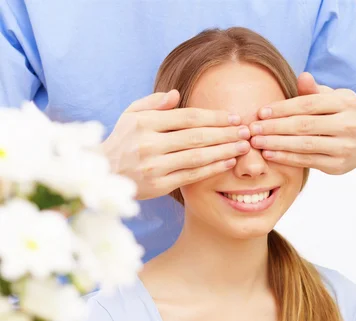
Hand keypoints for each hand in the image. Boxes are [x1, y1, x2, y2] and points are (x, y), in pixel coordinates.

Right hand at [101, 90, 250, 199]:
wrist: (104, 173)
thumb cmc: (122, 141)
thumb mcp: (130, 115)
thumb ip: (153, 102)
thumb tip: (176, 94)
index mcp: (144, 122)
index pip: (188, 117)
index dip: (214, 117)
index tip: (234, 117)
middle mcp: (149, 143)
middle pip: (196, 136)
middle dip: (225, 134)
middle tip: (246, 132)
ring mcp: (154, 166)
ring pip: (196, 156)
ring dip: (223, 151)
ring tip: (242, 147)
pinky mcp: (158, 185)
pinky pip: (191, 175)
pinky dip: (211, 169)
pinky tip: (227, 163)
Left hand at [249, 72, 355, 174]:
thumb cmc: (341, 115)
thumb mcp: (333, 98)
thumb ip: (314, 91)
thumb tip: (302, 76)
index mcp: (345, 102)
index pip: (308, 104)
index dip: (282, 108)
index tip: (261, 112)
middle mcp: (348, 124)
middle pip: (304, 125)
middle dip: (275, 127)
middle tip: (253, 129)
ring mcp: (344, 147)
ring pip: (304, 145)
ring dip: (276, 143)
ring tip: (256, 142)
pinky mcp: (337, 165)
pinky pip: (306, 161)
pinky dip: (286, 157)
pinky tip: (269, 153)